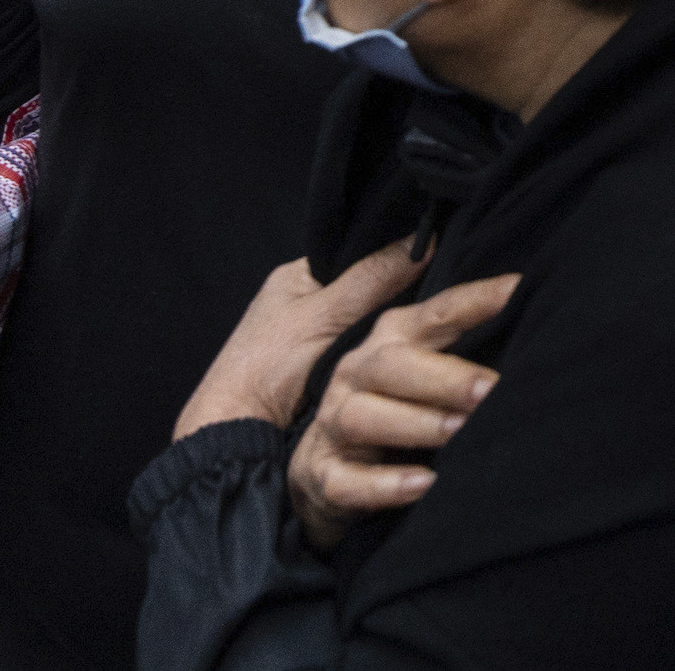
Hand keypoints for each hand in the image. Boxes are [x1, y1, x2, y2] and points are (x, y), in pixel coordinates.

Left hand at [172, 245, 422, 440]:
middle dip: (398, 295)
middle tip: (436, 296)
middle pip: (370, 288)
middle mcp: (309, 301)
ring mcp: (319, 337)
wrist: (238, 432)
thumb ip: (371, 279)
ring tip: (430, 323)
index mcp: (299, 276)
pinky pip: (368, 351)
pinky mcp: (329, 370)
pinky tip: (408, 352)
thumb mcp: (324, 315)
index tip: (436, 260)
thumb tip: (421, 241)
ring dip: (393, 328)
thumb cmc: (266, 367)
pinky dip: (384, 353)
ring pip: (372, 322)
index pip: (359, 251)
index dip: (395, 256)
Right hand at [287, 273, 522, 551]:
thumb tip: (527, 305)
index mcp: (389, 339)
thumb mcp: (423, 364)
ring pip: (363, 417)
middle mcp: (356, 373)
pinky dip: (383, 484)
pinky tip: (424, 483)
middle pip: (392, 365)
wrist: (327, 470)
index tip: (518, 290)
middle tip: (491, 390)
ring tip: (459, 432)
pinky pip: (346, 481)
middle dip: (445, 377)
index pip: (434, 314)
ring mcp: (333, 424)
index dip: (475, 300)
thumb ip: (464, 337)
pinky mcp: (323, 474)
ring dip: (416, 424)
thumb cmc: (398, 405)